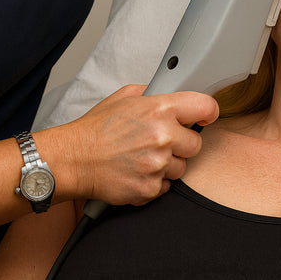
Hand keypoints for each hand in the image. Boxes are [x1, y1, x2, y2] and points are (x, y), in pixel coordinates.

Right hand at [60, 85, 218, 205]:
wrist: (73, 159)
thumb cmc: (96, 129)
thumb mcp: (125, 96)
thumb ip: (153, 93)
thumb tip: (171, 92)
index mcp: (159, 108)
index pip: (205, 107)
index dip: (207, 112)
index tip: (205, 116)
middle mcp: (162, 135)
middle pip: (196, 143)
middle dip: (182, 143)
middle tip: (160, 141)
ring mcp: (157, 164)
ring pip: (182, 167)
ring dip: (167, 164)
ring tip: (143, 156)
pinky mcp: (149, 188)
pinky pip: (166, 186)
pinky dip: (154, 181)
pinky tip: (137, 170)